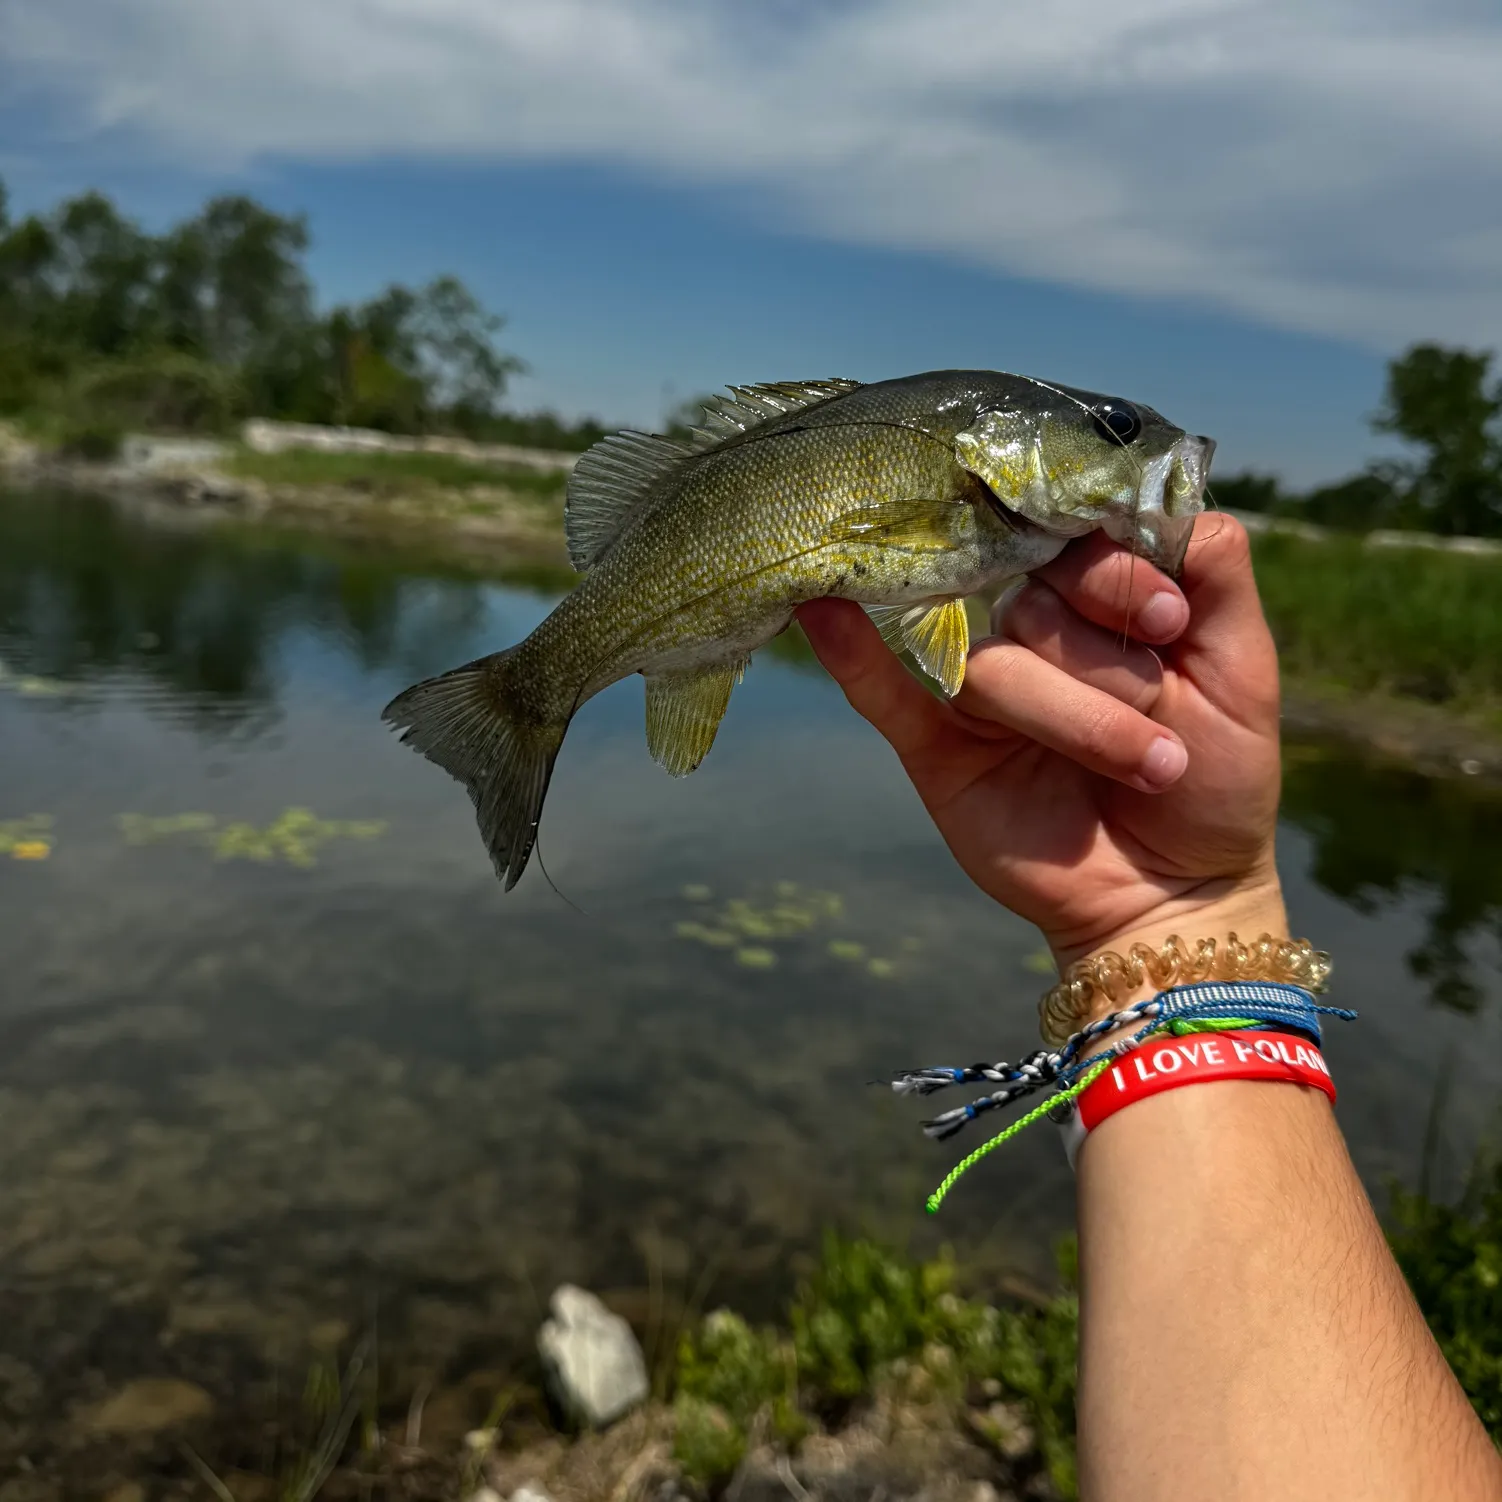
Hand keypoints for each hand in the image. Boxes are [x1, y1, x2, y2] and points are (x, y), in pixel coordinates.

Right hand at [796, 516, 1286, 986]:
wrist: (1180, 892)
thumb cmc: (1216, 778)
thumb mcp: (1244, 672)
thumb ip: (1220, 578)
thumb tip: (1172, 487)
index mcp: (1096, 600)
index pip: (1078, 539)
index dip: (1115, 571)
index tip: (1168, 618)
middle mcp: (1031, 631)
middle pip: (1034, 598)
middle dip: (1108, 660)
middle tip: (1168, 707)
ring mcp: (980, 690)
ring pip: (994, 665)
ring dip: (1076, 714)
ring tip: (1150, 765)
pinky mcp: (937, 748)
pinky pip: (884, 694)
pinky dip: (852, 654)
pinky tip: (822, 609)